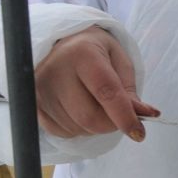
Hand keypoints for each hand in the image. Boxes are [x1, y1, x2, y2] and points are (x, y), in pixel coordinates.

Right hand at [33, 28, 158, 139]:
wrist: (64, 44)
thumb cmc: (97, 52)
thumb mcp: (120, 63)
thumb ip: (130, 90)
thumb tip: (145, 115)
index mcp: (83, 54)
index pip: (106, 92)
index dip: (124, 117)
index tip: (139, 133)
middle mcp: (56, 71)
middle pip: (89, 117)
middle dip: (111, 124)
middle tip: (118, 116)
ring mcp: (39, 89)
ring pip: (76, 127)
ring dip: (94, 127)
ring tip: (96, 106)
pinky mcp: (32, 104)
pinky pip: (61, 131)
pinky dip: (78, 129)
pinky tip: (79, 110)